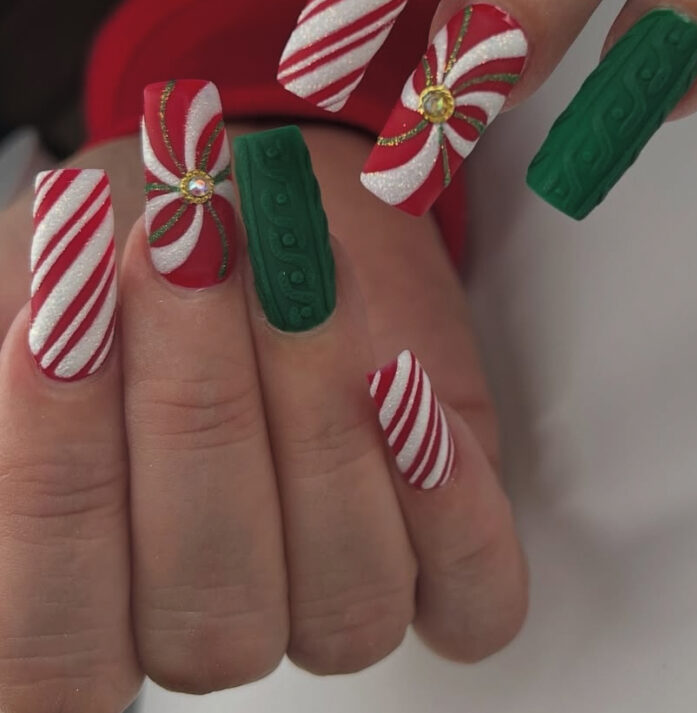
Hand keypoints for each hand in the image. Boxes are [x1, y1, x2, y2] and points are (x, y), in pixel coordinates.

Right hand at [0, 115, 526, 710]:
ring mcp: (337, 604)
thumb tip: (60, 324)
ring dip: (322, 428)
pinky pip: (474, 603)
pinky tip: (406, 387)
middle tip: (186, 254)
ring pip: (345, 609)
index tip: (57, 329)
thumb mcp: (63, 288)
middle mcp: (211, 625)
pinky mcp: (450, 565)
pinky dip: (452, 510)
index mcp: (81, 603)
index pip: (49, 656)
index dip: (57, 493)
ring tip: (298, 278)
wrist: (260, 216)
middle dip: (197, 421)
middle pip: (210, 617)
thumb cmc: (144, 259)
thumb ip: (47, 336)